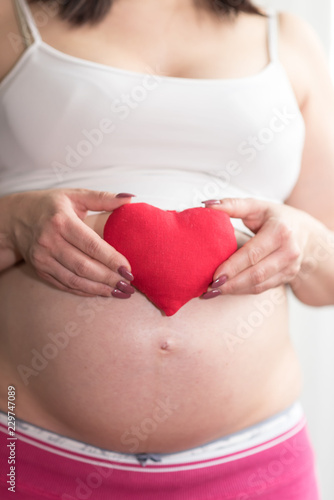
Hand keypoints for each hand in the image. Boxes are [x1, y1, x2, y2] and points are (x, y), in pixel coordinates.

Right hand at [9, 188, 135, 296]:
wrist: (16, 218)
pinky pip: (65, 285)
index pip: (91, 245)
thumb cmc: (51, 206)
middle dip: (109, 278)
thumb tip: (130, 198)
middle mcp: (49, 241)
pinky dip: (85, 291)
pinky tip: (101, 291)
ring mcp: (43, 258)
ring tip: (119, 292)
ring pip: (75, 280)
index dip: (111, 259)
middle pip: (84, 266)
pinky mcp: (40, 270)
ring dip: (99, 289)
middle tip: (128, 284)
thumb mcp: (75, 196)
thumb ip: (103, 198)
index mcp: (61, 221)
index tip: (128, 268)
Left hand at [202, 198, 311, 296]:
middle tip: (209, 288)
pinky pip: (262, 288)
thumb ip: (232, 205)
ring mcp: (290, 267)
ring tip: (213, 292)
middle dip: (231, 283)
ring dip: (235, 290)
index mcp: (280, 231)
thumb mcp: (256, 206)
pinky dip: (243, 291)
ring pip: (259, 284)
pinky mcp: (288, 277)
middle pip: (256, 273)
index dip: (232, 266)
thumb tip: (206, 205)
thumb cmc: (275, 217)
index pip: (253, 253)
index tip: (213, 275)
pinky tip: (227, 290)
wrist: (305, 232)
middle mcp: (289, 251)